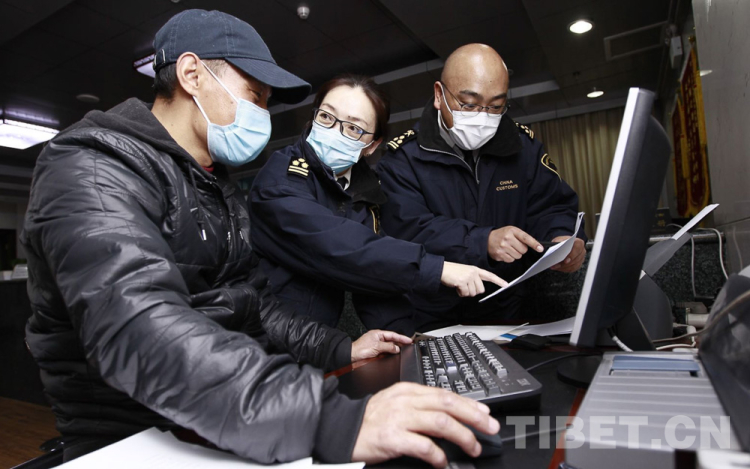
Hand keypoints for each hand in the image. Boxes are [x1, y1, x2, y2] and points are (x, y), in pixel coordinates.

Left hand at [351, 330, 412, 361]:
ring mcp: (378, 346)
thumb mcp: (377, 346)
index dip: (402, 337)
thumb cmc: (360, 349)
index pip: (393, 335)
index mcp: (378, 334)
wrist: (352, 357)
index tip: (409, 340)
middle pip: (392, 341)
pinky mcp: (377, 353)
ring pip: (390, 347)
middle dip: (400, 343)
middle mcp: (379, 339)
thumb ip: (388, 347)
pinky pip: (386, 353)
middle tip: (409, 345)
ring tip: (404, 350)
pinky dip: (391, 354)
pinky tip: (395, 355)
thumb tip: (397, 348)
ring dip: (396, 349)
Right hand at [351, 382, 499, 466]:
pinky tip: (443, 462)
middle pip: (448, 404)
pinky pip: (424, 446)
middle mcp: (405, 401)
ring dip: (462, 436)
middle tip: (490, 427)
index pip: (444, 393)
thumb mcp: (396, 403)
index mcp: (407, 390)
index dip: (469, 403)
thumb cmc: (371, 420)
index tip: (485, 413)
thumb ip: (420, 405)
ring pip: (441, 422)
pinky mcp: (392, 438)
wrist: (342, 430)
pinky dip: (438, 455)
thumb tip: (450, 416)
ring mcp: (398, 418)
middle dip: (474, 416)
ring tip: (473, 447)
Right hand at [441, 262, 507, 296]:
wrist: (442, 269)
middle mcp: (474, 273)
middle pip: (481, 290)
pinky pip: (465, 293)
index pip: (490, 276)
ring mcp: (468, 277)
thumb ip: (474, 279)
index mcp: (475, 270)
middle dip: (473, 291)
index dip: (498, 281)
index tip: (506, 285)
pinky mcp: (462, 281)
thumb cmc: (452, 271)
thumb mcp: (466, 272)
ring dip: (465, 292)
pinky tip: (456, 286)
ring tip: (459, 285)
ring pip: (473, 293)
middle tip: (465, 287)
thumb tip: (477, 290)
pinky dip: (460, 293)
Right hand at [487, 226, 542, 262]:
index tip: (540, 249)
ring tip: (509, 249)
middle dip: (521, 249)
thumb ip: (522, 236)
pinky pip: (511, 260)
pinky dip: (510, 257)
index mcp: (512, 231)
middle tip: (515, 245)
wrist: (487, 240)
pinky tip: (505, 252)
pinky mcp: (499, 254)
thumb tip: (535, 245)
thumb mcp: (511, 231)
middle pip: (523, 250)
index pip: (526, 238)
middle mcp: (507, 238)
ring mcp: (503, 247)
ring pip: (518, 256)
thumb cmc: (502, 235)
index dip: (534, 244)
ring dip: (516, 254)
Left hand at [550, 236, 584, 271]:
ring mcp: (581, 258)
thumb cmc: (561, 242)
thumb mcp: (558, 240)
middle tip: (556, 265)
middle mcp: (582, 251)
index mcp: (578, 243)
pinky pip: (572, 269)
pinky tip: (558, 268)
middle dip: (565, 264)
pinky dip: (565, 269)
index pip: (577, 248)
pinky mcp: (578, 264)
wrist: (563, 245)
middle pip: (575, 259)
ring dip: (563, 267)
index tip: (565, 261)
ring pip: (574, 265)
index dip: (572, 255)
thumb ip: (558, 244)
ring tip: (555, 267)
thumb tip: (555, 251)